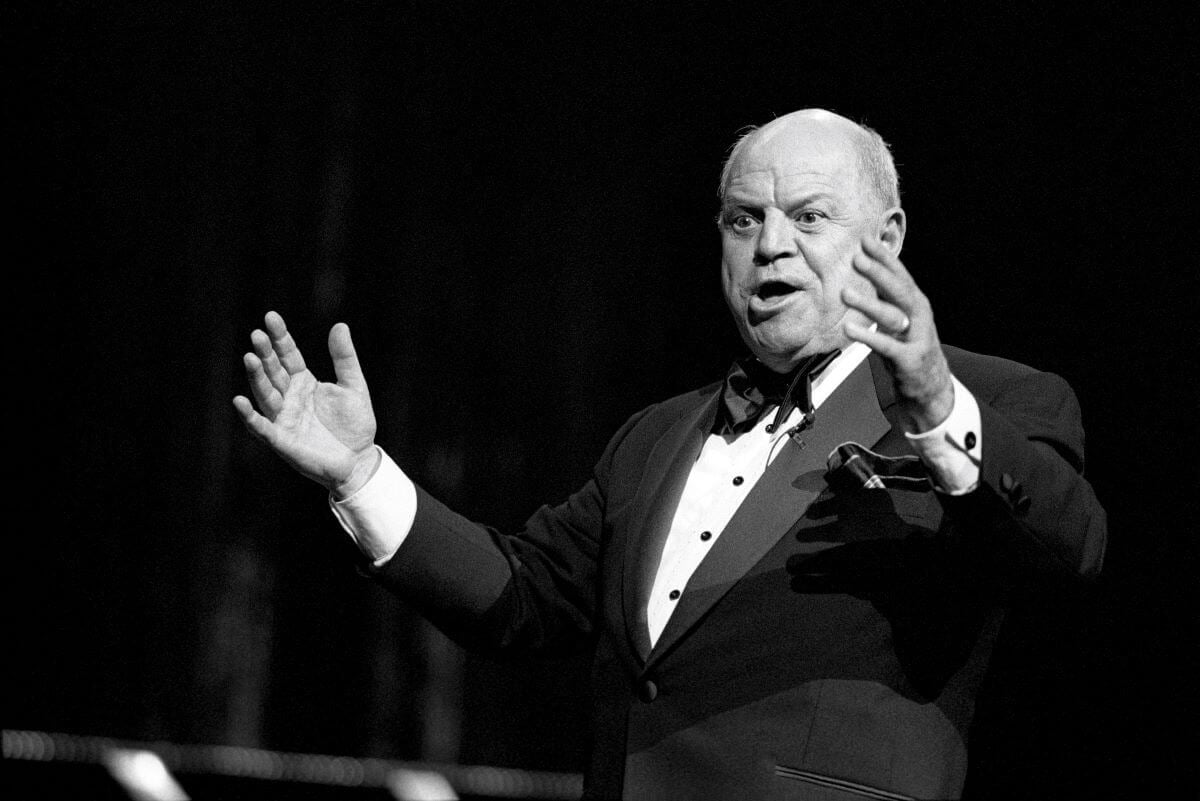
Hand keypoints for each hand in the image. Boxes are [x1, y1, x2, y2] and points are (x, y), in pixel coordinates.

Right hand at [232, 311, 378, 495]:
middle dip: (265, 354)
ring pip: (266, 394)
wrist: (360, 460)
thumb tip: (340, 325)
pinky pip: (263, 427)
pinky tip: (240, 401)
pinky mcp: (283, 440)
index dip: (280, 338)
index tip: (271, 317)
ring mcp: (284, 419)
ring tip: (250, 357)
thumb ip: (344, 358)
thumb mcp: (354, 386)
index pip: (288, 356)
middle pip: (273, 372)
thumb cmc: (355, 424)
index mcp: (304, 382)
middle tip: (258, 335)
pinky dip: (251, 416)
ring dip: (256, 377)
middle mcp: (289, 398)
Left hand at [841, 236, 954, 432]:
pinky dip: (868, 337)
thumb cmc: (909, 345)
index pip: (899, 275)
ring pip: (892, 316)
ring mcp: (915, 337)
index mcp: (915, 302)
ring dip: (868, 304)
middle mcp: (918, 316)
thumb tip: (868, 267)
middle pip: (899, 290)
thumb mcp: (899, 316)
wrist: (931, 385)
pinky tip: (851, 330)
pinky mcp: (908, 359)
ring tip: (845, 292)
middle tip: (857, 258)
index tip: (866, 239)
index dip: (884, 257)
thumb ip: (885, 295)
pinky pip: (886, 346)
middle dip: (878, 273)